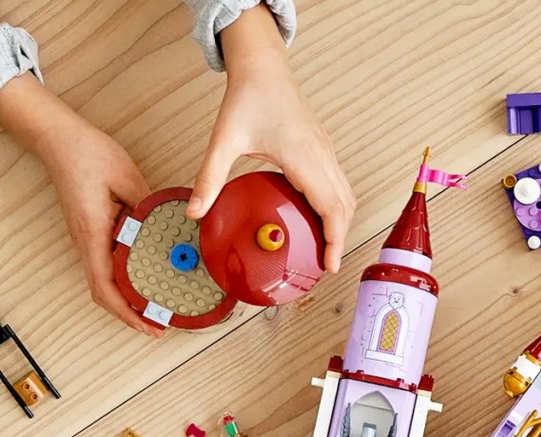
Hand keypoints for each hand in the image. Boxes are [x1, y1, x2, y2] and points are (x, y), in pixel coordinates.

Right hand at [0, 75, 161, 336]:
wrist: (58, 138)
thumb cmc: (88, 154)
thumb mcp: (128, 178)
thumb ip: (149, 207)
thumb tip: (172, 229)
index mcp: (93, 233)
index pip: (106, 288)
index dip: (128, 314)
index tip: (151, 327)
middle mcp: (85, 242)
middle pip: (104, 293)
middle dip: (131, 314)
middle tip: (161, 325)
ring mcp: (85, 239)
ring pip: (104, 282)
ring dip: (127, 299)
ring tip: (157, 308)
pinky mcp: (90, 232)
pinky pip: (106, 265)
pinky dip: (124, 280)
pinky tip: (145, 277)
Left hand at [187, 6, 354, 272]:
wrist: (264, 66)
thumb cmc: (248, 96)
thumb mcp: (224, 139)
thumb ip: (210, 177)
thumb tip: (195, 212)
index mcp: (304, 158)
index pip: (331, 209)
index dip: (335, 240)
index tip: (329, 265)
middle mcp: (322, 157)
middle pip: (344, 208)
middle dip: (339, 239)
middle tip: (324, 266)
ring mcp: (326, 152)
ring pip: (345, 196)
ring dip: (339, 224)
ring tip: (324, 248)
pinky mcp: (323, 149)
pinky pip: (337, 185)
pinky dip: (334, 207)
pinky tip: (315, 218)